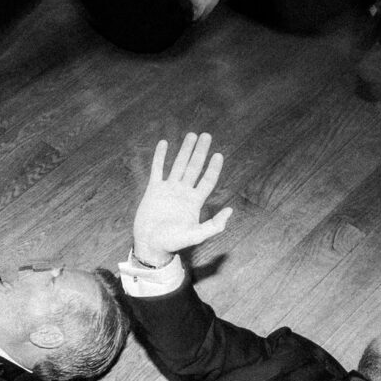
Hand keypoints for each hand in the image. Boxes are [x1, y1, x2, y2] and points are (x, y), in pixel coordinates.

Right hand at [131, 132, 229, 267]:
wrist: (150, 245)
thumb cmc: (173, 243)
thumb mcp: (196, 236)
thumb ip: (214, 225)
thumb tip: (230, 211)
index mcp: (194, 202)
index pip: (207, 180)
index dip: (213, 168)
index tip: (218, 155)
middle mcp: (183, 192)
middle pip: (194, 167)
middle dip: (200, 152)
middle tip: (206, 136)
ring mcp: (168, 190)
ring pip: (178, 165)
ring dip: (185, 150)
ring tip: (191, 135)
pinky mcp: (154, 190)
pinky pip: (157, 169)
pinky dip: (160, 156)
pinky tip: (164, 143)